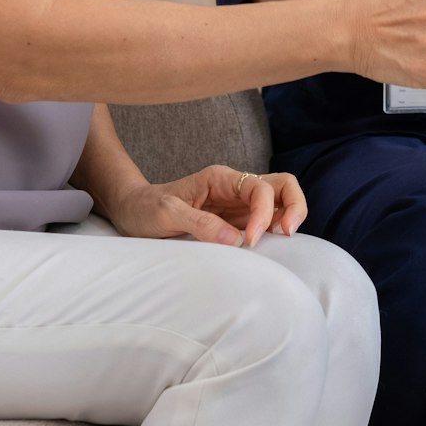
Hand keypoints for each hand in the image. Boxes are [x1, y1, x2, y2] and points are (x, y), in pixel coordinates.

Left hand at [108, 165, 306, 247]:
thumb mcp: (166, 214)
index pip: (259, 188)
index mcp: (220, 178)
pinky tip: (268, 246)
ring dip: (289, 218)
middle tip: (287, 233)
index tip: (248, 241)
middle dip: (294, 205)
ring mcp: (238, 205)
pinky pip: (266, 221)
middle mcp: (234, 188)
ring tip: (280, 241)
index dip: (263, 213)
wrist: (131, 212)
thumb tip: (235, 240)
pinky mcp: (235, 222)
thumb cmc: (146, 208)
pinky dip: (276, 230)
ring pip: (280, 201)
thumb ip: (199, 224)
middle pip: (282, 185)